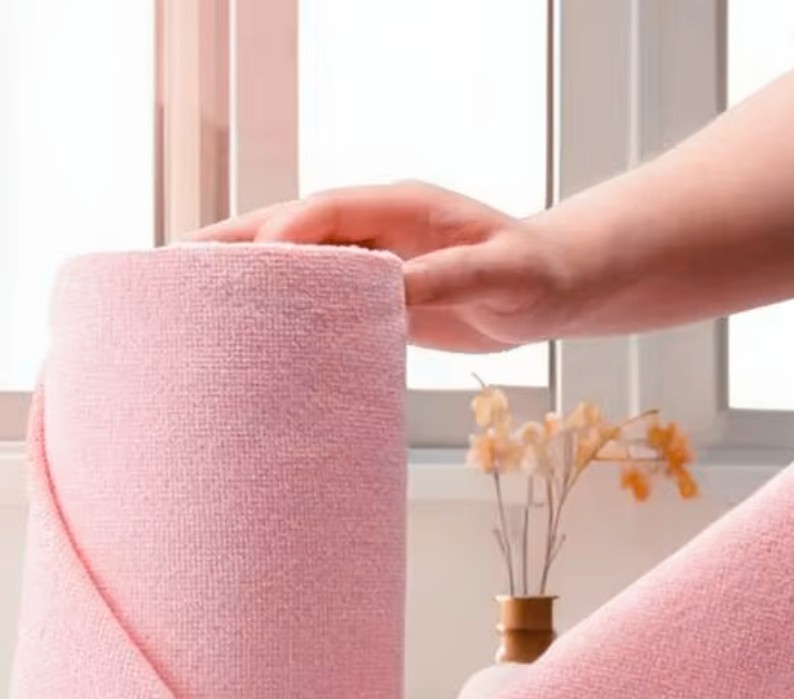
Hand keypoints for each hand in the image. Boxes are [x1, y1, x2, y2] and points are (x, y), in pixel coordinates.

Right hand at [189, 183, 575, 351]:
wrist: (552, 291)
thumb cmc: (534, 275)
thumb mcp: (499, 275)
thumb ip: (447, 278)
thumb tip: (389, 293)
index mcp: (401, 206)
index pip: (326, 211)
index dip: (286, 234)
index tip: (252, 266)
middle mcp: (378, 227)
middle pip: (294, 228)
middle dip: (240, 245)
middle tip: (179, 266)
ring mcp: (375, 261)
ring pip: (301, 264)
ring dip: (253, 279)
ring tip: (194, 298)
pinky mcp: (380, 296)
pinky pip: (324, 300)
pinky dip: (289, 312)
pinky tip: (257, 335)